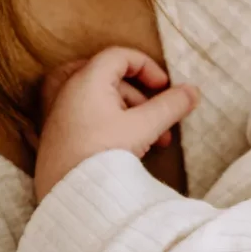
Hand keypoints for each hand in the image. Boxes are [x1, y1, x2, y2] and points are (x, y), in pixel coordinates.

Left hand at [34, 47, 197, 200]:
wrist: (70, 195)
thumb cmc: (103, 153)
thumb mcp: (145, 127)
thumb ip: (170, 106)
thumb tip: (193, 92)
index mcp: (86, 80)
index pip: (119, 56)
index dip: (147, 66)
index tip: (165, 87)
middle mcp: (68, 91)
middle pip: (110, 78)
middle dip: (141, 96)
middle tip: (158, 115)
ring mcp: (60, 114)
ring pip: (101, 100)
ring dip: (131, 114)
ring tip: (154, 140)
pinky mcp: (58, 135)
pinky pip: (88, 116)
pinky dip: (112, 123)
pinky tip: (129, 147)